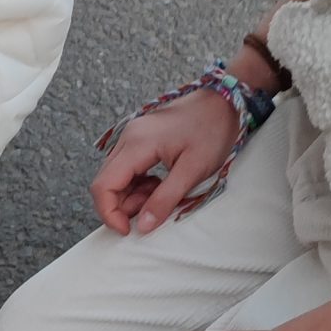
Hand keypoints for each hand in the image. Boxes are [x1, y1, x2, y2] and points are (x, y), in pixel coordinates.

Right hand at [92, 89, 240, 234]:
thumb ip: (164, 200)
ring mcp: (133, 136)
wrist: (226, 101)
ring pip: (116, 177)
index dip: (110, 214)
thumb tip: (142, 226)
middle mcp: (128, 137)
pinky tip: (159, 185)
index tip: (128, 229)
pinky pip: (128, 168)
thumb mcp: (192, 170)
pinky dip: (138, 185)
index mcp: (136, 144)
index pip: (103, 186)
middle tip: (150, 212)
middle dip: (122, 206)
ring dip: (132, 196)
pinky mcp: (140, 138)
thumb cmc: (213, 130)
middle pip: (106, 182)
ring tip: (160, 196)